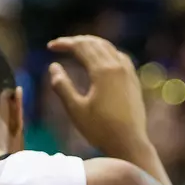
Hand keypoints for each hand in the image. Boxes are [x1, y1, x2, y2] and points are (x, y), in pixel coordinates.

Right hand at [47, 36, 149, 159]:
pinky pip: (119, 56)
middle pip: (95, 44)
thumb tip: (53, 66)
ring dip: (91, 44)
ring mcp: (128, 72)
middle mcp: (117, 66)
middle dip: (76, 41)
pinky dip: (106, 51)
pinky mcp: (134, 80)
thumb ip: (62, 86)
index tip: (50, 46)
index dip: (64, 44)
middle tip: (61, 45)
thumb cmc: (100, 129)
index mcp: (103, 71)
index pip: (81, 47)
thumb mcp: (75, 109)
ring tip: (78, 47)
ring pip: (108, 47)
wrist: (129, 143)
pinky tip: (101, 58)